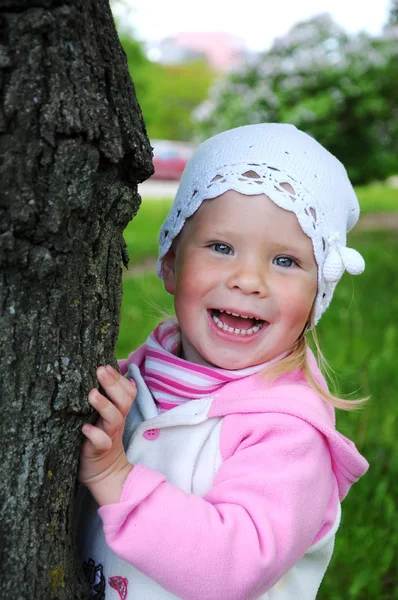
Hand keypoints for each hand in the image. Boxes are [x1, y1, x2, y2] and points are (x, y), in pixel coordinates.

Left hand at [79, 365, 135, 504]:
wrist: (104, 474)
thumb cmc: (99, 440)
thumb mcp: (104, 418)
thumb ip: (106, 399)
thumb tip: (101, 375)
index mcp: (118, 412)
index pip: (128, 391)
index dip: (119, 378)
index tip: (105, 366)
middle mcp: (116, 422)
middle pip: (123, 400)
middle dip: (113, 384)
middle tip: (100, 370)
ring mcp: (109, 436)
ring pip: (114, 418)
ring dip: (104, 405)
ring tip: (91, 394)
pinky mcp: (98, 451)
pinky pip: (101, 442)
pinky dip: (95, 434)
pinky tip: (86, 428)